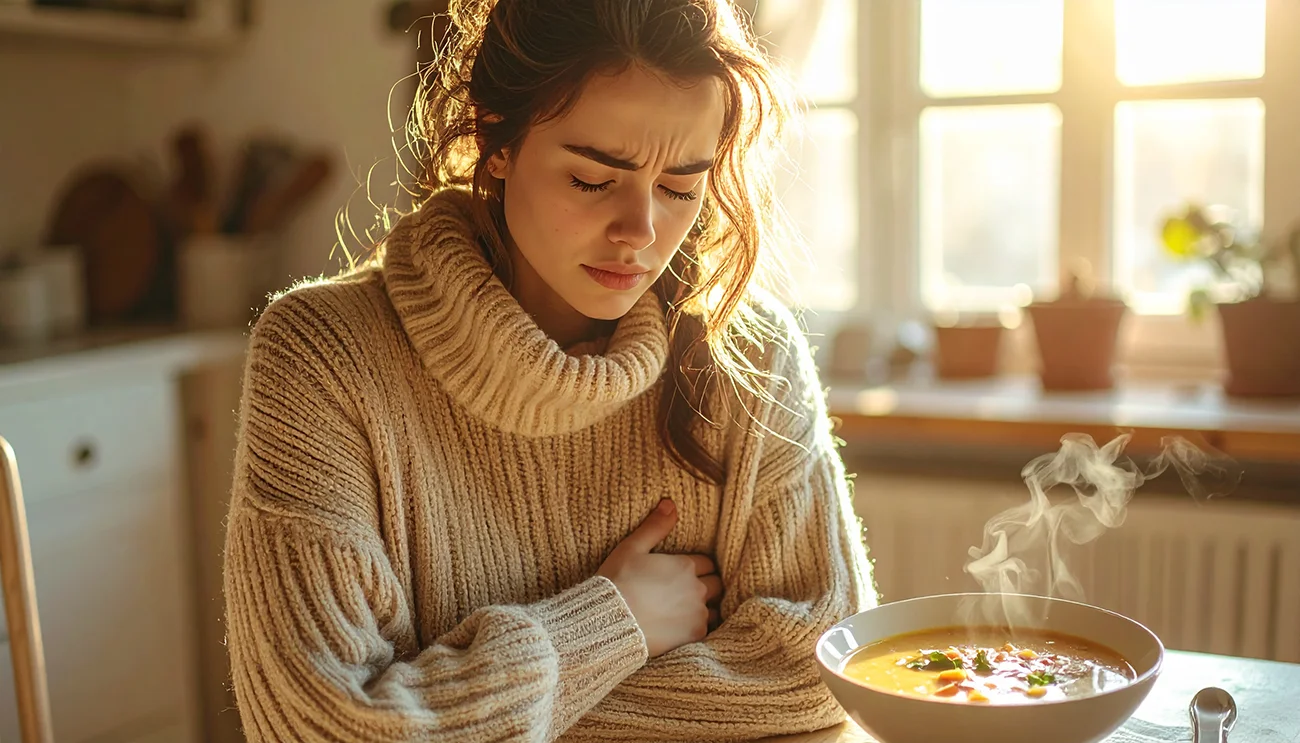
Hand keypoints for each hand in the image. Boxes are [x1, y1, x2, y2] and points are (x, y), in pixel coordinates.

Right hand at [597, 499, 722, 656]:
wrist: (609, 621)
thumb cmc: (617, 582)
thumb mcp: (632, 548)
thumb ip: (655, 527)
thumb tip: (670, 503)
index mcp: (685, 565)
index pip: (707, 562)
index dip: (697, 566)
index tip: (685, 573)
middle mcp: (697, 588)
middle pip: (716, 584)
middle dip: (708, 585)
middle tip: (689, 591)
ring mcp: (698, 613)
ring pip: (715, 608)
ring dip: (706, 607)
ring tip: (688, 611)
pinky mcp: (694, 635)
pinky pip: (707, 629)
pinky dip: (699, 628)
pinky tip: (685, 628)